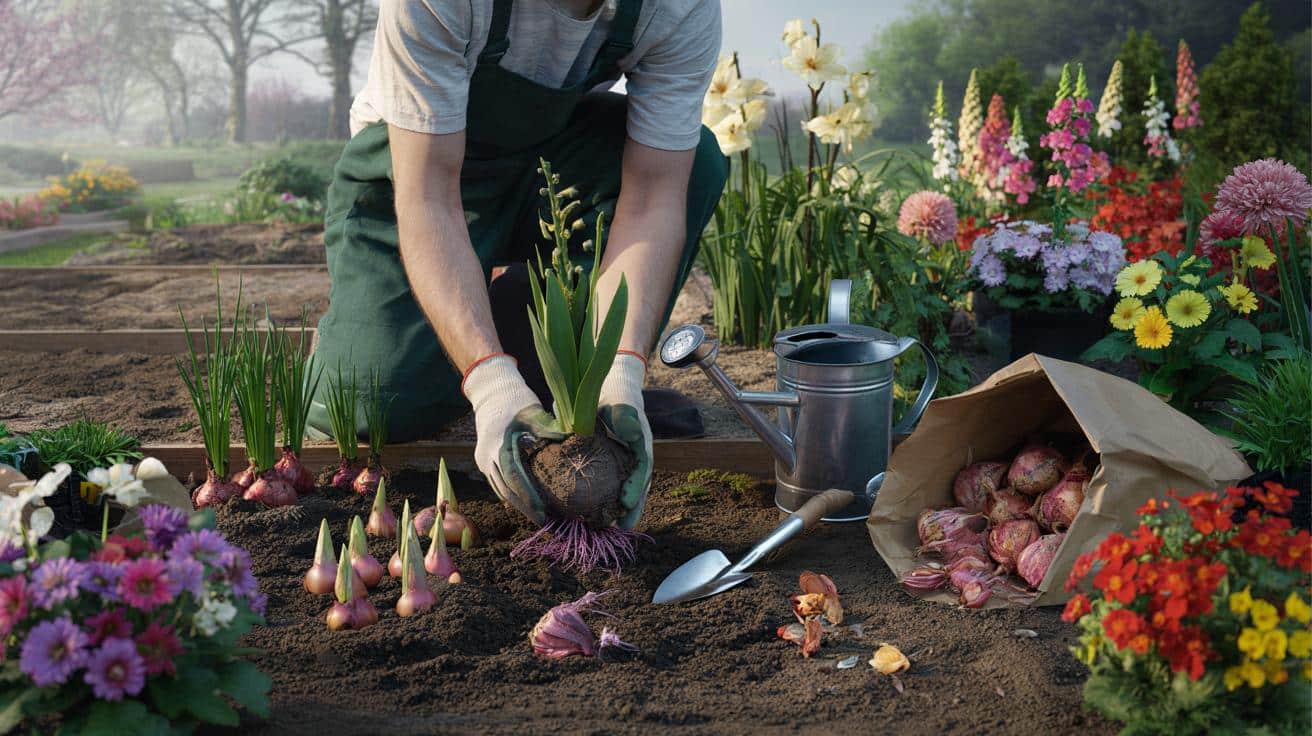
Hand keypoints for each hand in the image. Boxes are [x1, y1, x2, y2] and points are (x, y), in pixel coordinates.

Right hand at [463, 355, 562, 524]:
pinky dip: (512, 495)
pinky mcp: (484, 461)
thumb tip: (571, 441)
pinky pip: (497, 484)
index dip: (528, 498)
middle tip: (545, 523)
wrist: (491, 391)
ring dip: (518, 505)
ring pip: (500, 490)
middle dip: (524, 508)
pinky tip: (526, 504)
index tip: (543, 513)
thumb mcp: (532, 413)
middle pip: (506, 491)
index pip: (513, 479)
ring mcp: (483, 461)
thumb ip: (548, 429)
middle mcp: (487, 458)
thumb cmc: (515, 400)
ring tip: (538, 517)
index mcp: (498, 447)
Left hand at [597, 352, 651, 528]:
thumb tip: (631, 433)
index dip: (636, 487)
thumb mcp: (619, 401)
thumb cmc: (614, 395)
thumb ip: (625, 416)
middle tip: (624, 527)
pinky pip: (616, 483)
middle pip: (639, 484)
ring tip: (616, 528)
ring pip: (629, 487)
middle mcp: (638, 453)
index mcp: (641, 440)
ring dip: (623, 507)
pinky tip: (600, 513)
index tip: (626, 503)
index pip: (642, 467)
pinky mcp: (616, 463)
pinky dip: (611, 498)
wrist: (610, 388)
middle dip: (633, 506)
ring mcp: (628, 460)